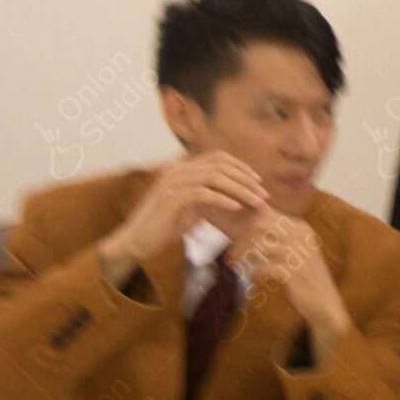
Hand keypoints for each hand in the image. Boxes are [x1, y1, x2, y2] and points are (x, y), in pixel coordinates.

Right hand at [99, 152, 268, 277]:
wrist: (136, 242)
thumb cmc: (164, 227)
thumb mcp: (191, 209)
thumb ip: (208, 197)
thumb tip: (234, 196)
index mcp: (181, 169)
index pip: (217, 157)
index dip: (240, 166)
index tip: (258, 181)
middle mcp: (176, 170)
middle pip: (219, 165)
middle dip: (246, 178)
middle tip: (264, 193)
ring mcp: (171, 182)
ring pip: (214, 177)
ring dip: (240, 189)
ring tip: (257, 202)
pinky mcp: (169, 198)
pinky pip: (203, 193)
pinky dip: (223, 199)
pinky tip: (237, 208)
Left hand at [234, 211, 347, 338]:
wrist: (325, 303)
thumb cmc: (306, 276)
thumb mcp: (297, 250)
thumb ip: (280, 235)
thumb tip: (254, 219)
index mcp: (301, 228)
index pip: (265, 215)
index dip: (245, 227)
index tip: (238, 242)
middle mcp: (301, 237)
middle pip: (259, 225)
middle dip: (241, 239)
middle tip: (233, 254)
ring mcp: (298, 254)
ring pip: (258, 244)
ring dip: (243, 255)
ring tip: (237, 265)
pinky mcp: (293, 273)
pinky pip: (262, 267)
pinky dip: (253, 272)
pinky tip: (253, 278)